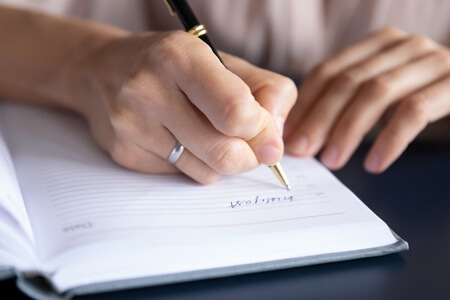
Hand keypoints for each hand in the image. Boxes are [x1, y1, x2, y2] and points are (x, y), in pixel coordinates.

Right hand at [78, 31, 295, 183]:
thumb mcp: (224, 61)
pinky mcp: (124, 153)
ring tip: (210, 134)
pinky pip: (181, 176)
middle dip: (249, 156)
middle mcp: (148, 89)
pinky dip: (194, 164)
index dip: (262, 130)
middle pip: (224, 153)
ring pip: (206, 172)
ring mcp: (131, 125)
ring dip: (221, 161)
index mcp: (180, 56)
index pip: (236, 112)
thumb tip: (275, 143)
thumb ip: (266, 92)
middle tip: (249, 145)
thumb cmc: (174, 65)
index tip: (266, 132)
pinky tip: (180, 139)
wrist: (103, 70)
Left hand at [285, 27, 449, 172]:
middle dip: (319, 119)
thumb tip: (302, 135)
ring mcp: (431, 61)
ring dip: (347, 131)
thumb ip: (349, 102)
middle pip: (348, 81)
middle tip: (302, 151)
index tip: (288, 135)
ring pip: (376, 93)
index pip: (328, 70)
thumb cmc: (422, 94)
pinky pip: (414, 112)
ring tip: (332, 160)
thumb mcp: (382, 91)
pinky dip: (389, 140)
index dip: (304, 105)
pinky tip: (374, 164)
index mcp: (378, 44)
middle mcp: (403, 46)